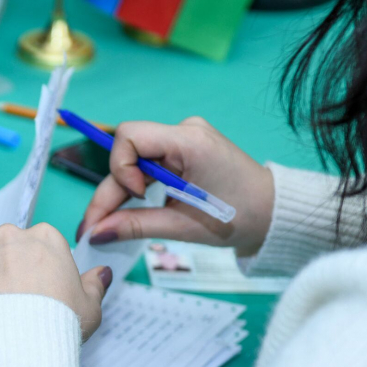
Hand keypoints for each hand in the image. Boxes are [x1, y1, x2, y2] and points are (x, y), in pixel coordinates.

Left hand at [0, 223, 112, 340]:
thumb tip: (101, 273)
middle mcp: (5, 239)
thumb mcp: (90, 306)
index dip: (36, 273)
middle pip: (1, 254)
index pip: (36, 247)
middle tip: (11, 309)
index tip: (37, 295)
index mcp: (42, 238)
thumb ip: (93, 285)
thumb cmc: (60, 323)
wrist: (24, 348)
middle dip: (3, 276)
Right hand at [78, 117, 273, 256]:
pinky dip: (136, 186)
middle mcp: (185, 131)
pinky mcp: (185, 149)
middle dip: (110, 191)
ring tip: (105, 225)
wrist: (274, 214)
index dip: (120, 167)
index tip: (136, 196)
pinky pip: (149, 163)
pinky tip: (128, 209)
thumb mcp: (184, 226)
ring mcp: (185, 138)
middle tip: (92, 228)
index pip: (130, 135)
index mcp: (189, 142)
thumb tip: (95, 233)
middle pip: (128, 153)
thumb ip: (135, 225)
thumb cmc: (238, 218)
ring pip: (135, 160)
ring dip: (121, 191)